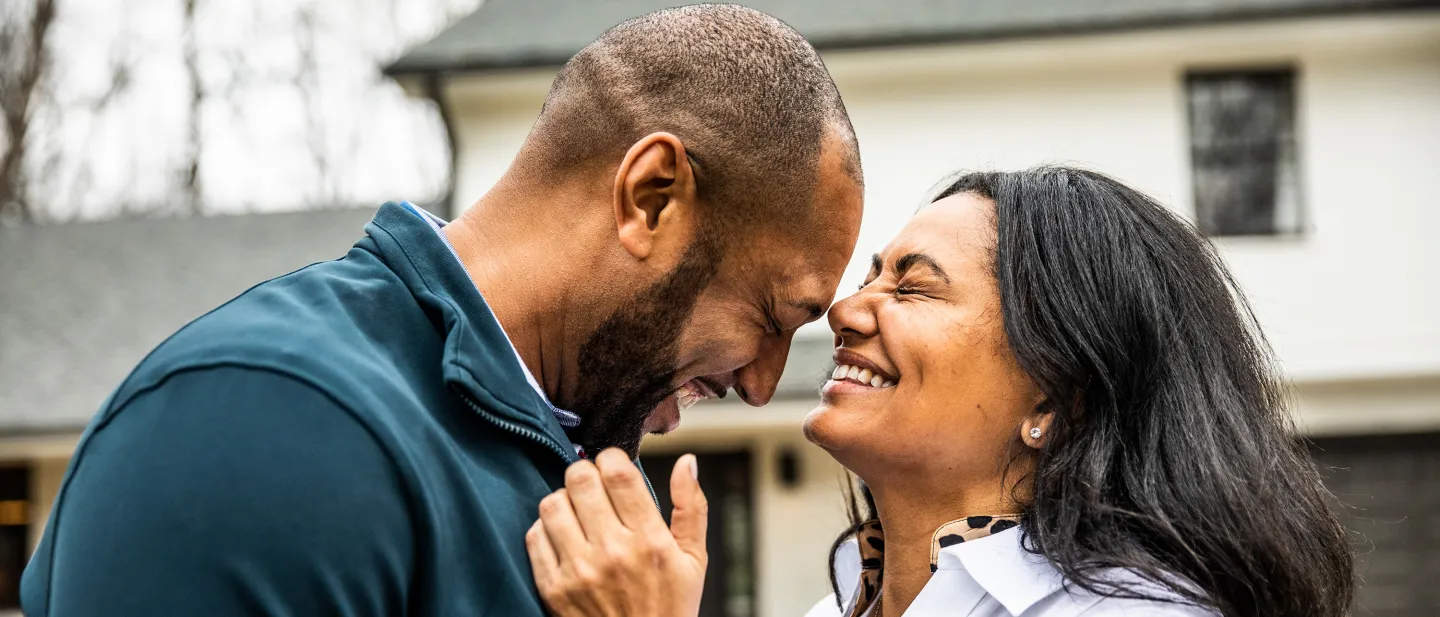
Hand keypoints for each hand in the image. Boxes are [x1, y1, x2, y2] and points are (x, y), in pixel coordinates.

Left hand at [526, 448, 707, 616]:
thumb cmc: (669, 608)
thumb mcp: (694, 559)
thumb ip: (691, 507)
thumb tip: (687, 461)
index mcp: (649, 540)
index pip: (617, 472)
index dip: (612, 458)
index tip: (615, 466)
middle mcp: (612, 552)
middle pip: (579, 479)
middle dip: (586, 473)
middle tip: (594, 485)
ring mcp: (578, 571)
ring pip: (552, 503)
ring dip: (564, 499)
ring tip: (578, 511)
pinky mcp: (553, 588)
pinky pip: (535, 536)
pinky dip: (547, 529)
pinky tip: (564, 537)